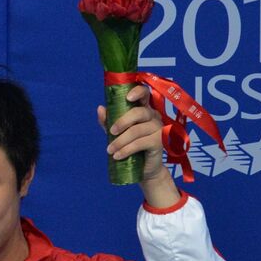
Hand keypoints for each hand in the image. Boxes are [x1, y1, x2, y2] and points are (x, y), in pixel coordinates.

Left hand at [97, 84, 180, 208]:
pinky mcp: (160, 142)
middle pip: (139, 112)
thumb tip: (100, 108)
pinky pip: (140, 143)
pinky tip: (117, 156)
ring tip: (109, 150)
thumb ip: (109, 121)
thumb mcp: (117, 133)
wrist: (144, 169)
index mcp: (144, 110)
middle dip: (122, 122)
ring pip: (137, 130)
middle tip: (111, 132)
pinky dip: (126, 150)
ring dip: (120, 141)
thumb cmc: (131, 147)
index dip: (138, 92)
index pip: (145, 94)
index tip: (127, 97)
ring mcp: (159, 129)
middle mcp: (154, 116)